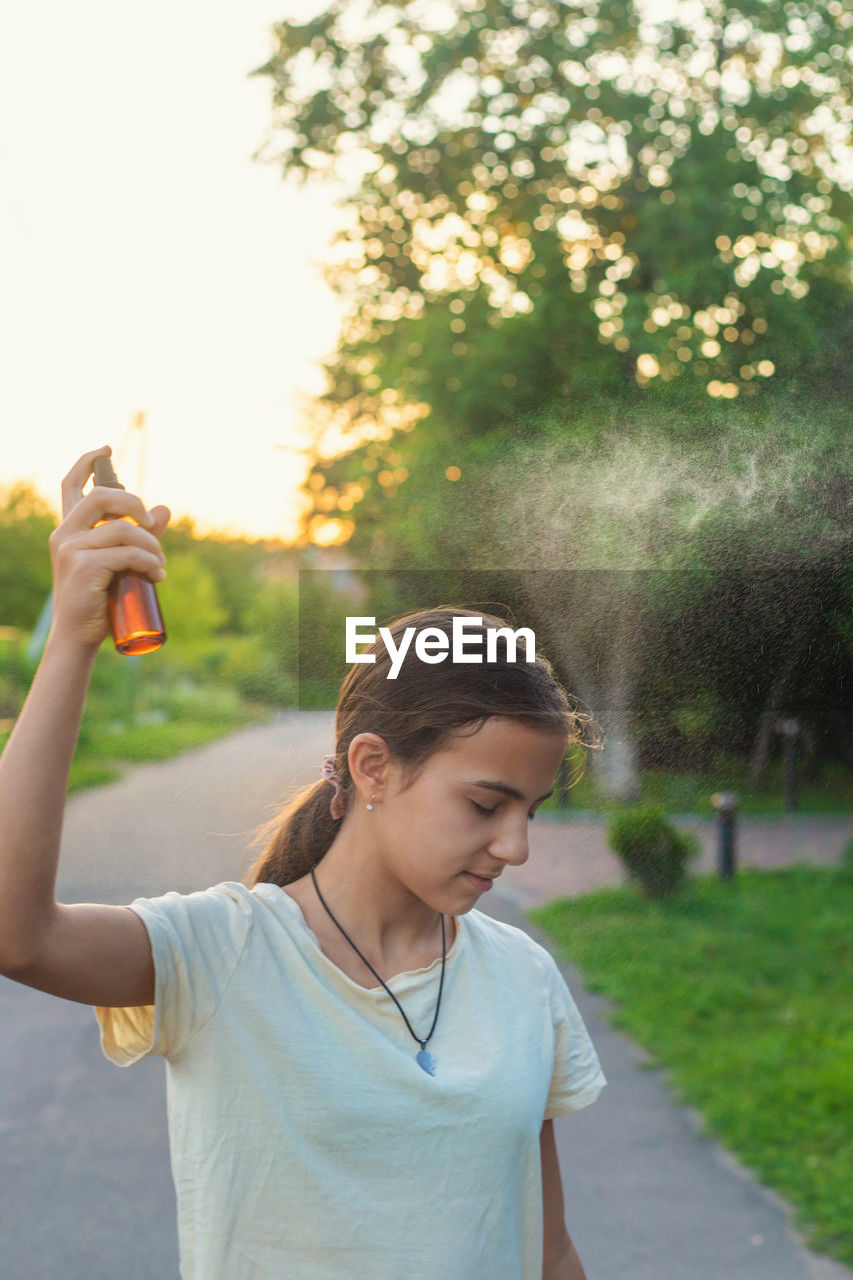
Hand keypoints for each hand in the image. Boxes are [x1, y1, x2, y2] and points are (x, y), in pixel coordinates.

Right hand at [48, 446, 170, 651]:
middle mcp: (65, 534)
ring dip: (150, 543)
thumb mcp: (122, 562)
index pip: (71, 485)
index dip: (87, 462)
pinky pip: (126, 552)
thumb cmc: (100, 600)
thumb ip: (142, 535)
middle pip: (101, 496)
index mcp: (70, 529)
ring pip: (122, 529)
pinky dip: (148, 561)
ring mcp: (71, 549)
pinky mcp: (83, 566)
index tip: (106, 448)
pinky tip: (157, 575)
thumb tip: (165, 508)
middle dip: (134, 503)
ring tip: (159, 563)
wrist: (80, 636)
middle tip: (151, 523)